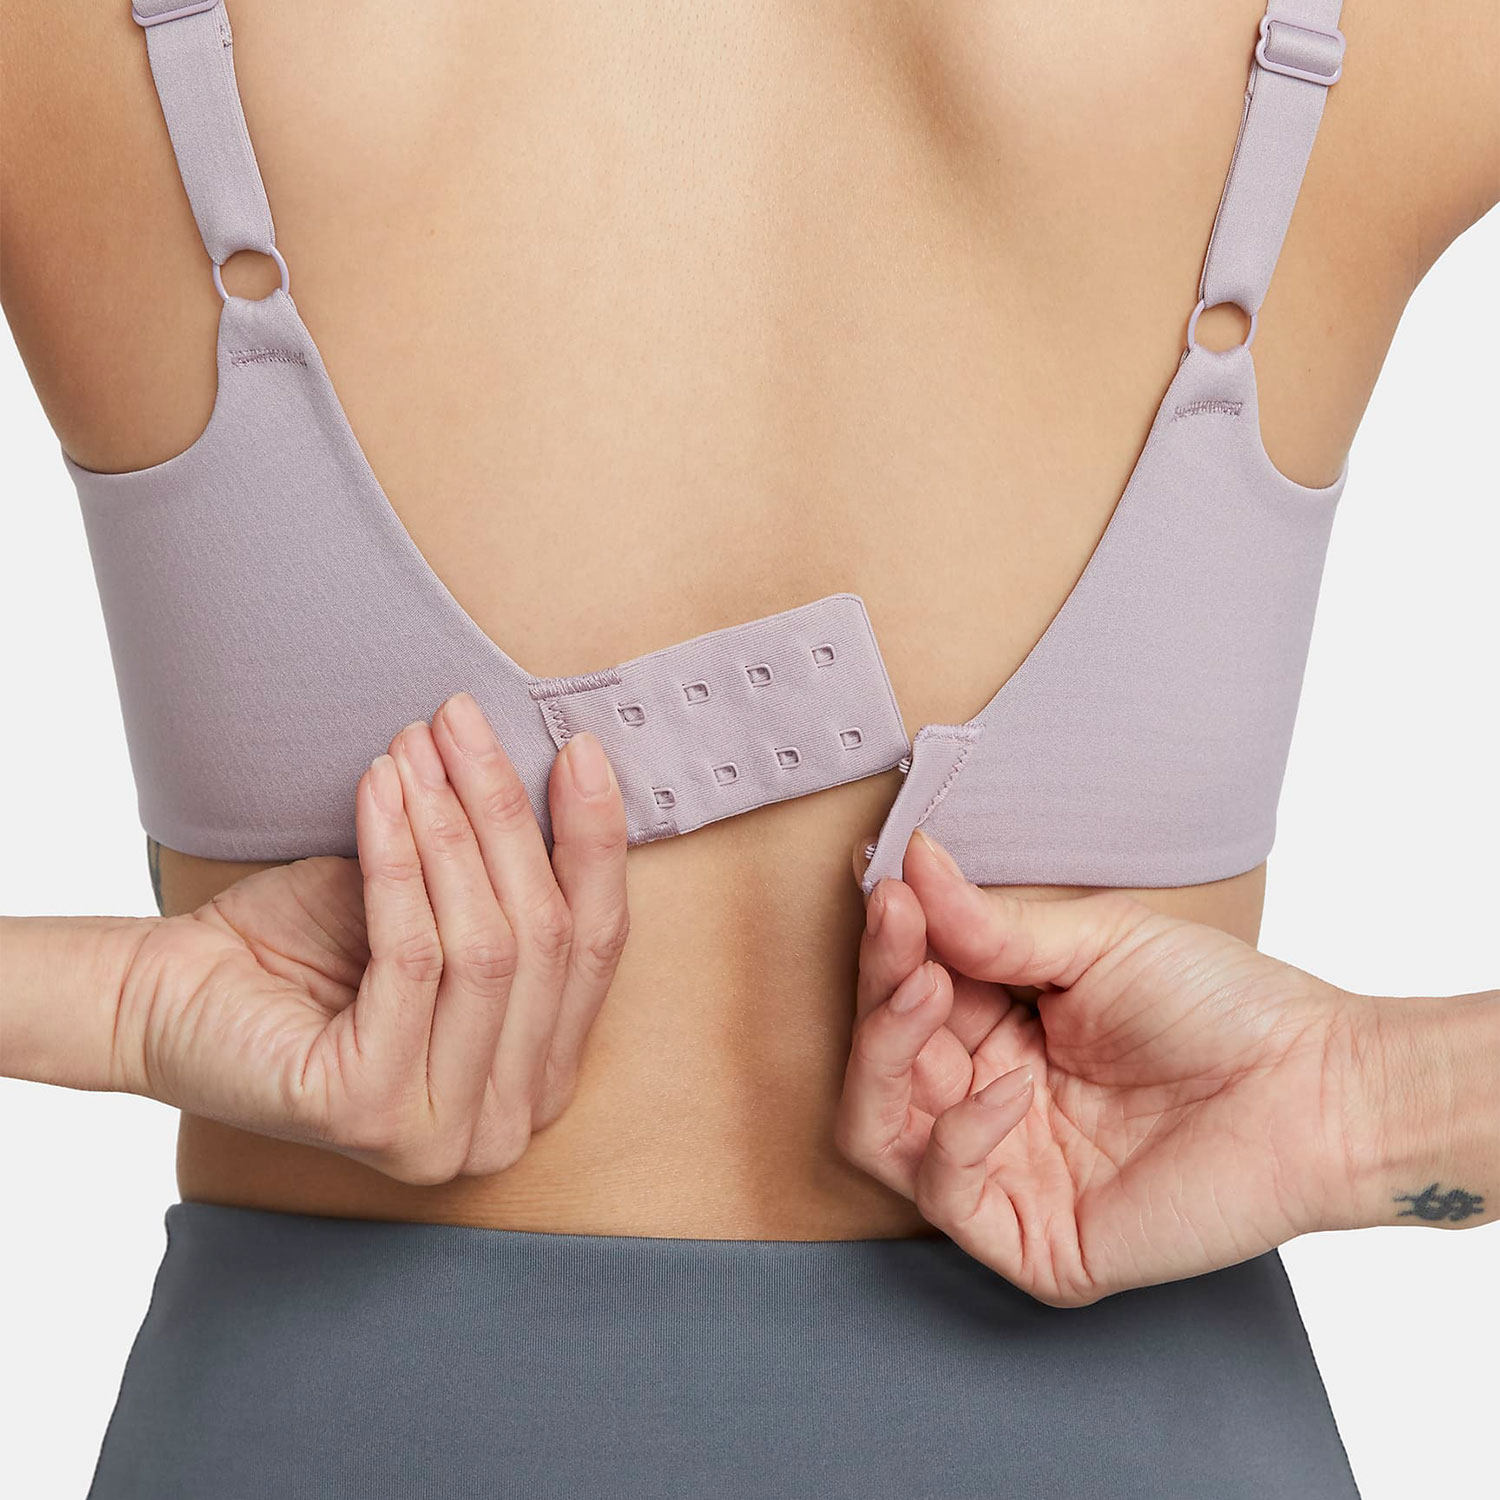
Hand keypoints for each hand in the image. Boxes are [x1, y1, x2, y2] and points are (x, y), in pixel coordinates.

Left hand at [113, 691, 629, 1183]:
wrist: (165, 995)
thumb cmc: (305, 946)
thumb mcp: (437, 903)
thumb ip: (510, 873)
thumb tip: (579, 769)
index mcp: (537, 1082)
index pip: (599, 947)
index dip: (596, 842)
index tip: (580, 749)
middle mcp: (503, 1127)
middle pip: (546, 941)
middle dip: (508, 814)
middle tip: (467, 723)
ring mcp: (442, 1134)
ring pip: (487, 947)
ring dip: (453, 827)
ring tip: (417, 748)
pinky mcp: (372, 1114)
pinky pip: (414, 958)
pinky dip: (400, 862)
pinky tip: (380, 792)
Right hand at [836, 829, 1364, 1304]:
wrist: (1316, 1085)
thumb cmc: (1219, 1006)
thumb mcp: (1096, 943)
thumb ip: (992, 923)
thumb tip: (910, 861)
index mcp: (1000, 1030)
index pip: (904, 995)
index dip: (888, 946)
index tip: (890, 890)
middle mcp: (990, 1101)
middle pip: (881, 1062)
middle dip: (880, 991)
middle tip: (902, 931)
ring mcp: (1008, 1172)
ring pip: (880, 1131)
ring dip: (885, 1055)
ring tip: (924, 990)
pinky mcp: (1036, 1238)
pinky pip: (948, 1196)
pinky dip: (958, 1137)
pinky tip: (1009, 1085)